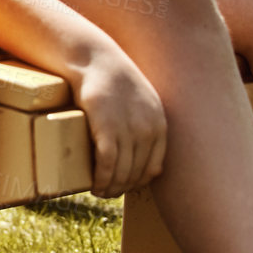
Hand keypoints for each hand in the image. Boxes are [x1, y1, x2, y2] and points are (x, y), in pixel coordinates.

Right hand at [69, 42, 166, 197]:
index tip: (123, 185)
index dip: (137, 182)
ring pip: (121, 172)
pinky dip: (100, 179)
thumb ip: (146, 127)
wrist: (95, 59)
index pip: (152, 168)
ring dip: (109, 188)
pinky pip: (106, 164)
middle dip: (121, 188)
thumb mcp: (140, 102)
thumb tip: (149, 159)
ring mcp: (128, 129)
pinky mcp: (106, 127)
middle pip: (136, 173)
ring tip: (98, 191)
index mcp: (159, 125)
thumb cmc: (113, 80)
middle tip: (107, 193)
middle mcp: (147, 129)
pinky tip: (93, 185)